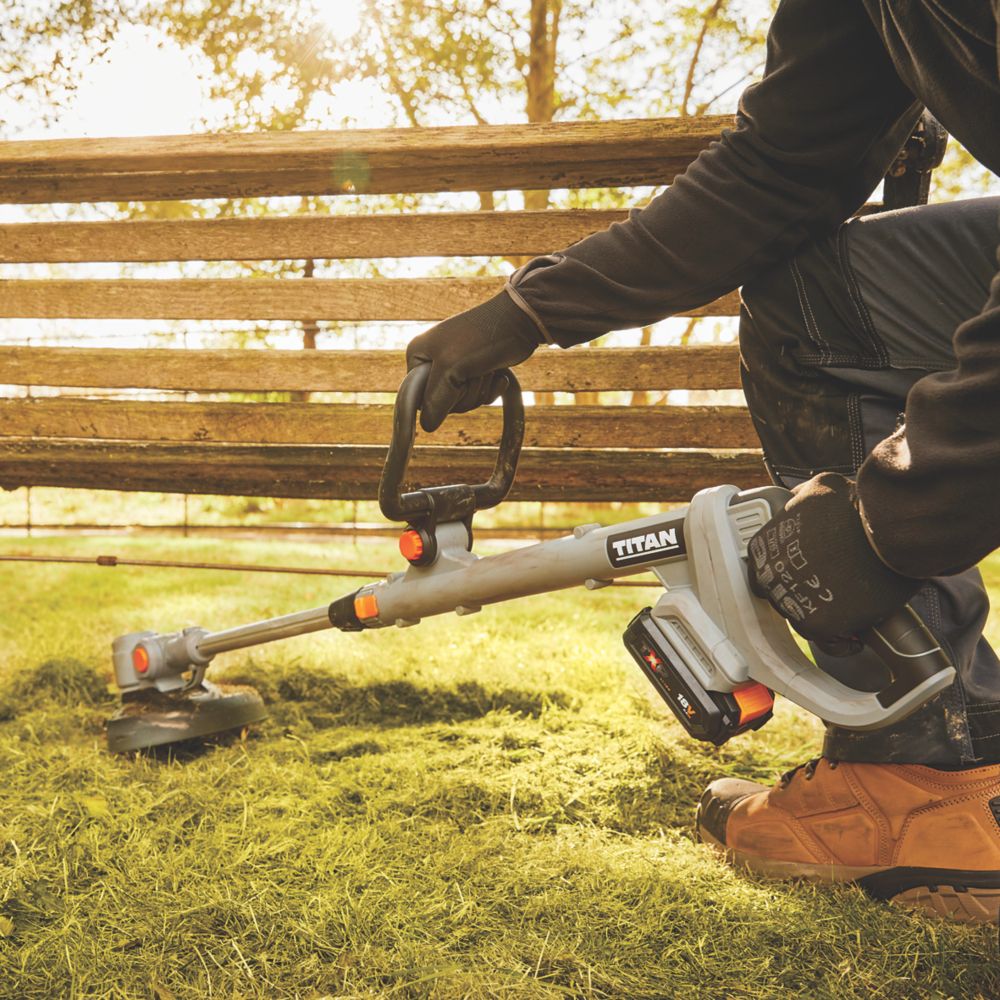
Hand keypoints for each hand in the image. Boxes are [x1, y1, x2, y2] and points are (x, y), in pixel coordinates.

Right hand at [405, 291, 541, 431]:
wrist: (518, 321)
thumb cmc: (480, 338)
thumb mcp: (451, 369)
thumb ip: (436, 400)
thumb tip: (427, 426)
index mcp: (419, 355)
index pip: (419, 397)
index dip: (438, 400)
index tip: (453, 384)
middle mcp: (434, 361)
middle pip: (443, 402)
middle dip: (465, 394)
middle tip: (475, 374)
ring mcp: (457, 366)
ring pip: (463, 401)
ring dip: (480, 391)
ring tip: (487, 369)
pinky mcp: (477, 371)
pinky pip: (479, 396)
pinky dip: (491, 390)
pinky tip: (498, 375)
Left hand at [747, 472, 921, 645]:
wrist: (885, 527)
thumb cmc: (857, 506)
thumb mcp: (819, 489)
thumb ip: (801, 500)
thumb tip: (799, 501)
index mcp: (765, 546)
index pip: (763, 570)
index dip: (786, 573)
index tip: (805, 574)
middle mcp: (770, 575)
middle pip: (781, 596)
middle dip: (804, 595)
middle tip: (831, 591)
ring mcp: (791, 601)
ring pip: (803, 620)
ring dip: (823, 617)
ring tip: (847, 611)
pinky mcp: (817, 624)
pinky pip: (827, 641)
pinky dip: (842, 641)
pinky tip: (856, 636)